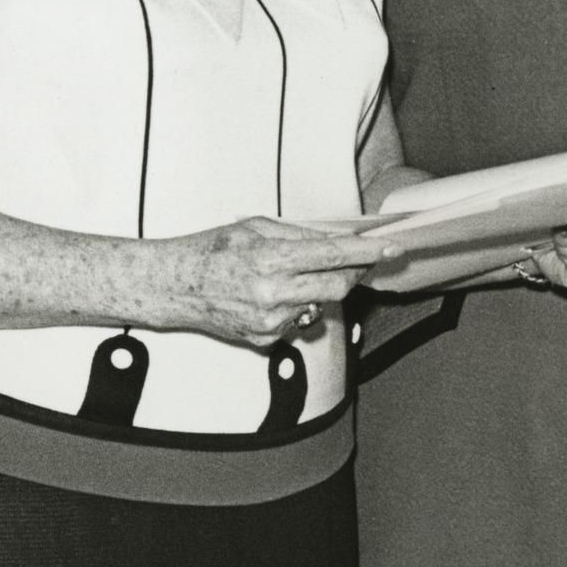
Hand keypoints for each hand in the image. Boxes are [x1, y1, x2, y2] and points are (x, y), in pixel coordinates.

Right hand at [146, 214, 400, 351]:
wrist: (173, 287)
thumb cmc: (210, 252)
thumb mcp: (254, 227)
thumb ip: (299, 234)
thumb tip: (339, 239)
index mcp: (270, 259)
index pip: (334, 256)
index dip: (368, 254)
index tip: (393, 249)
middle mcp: (273, 293)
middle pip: (338, 287)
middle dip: (355, 273)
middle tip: (361, 261)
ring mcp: (270, 321)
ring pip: (320, 305)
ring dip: (320, 289)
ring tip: (295, 275)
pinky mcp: (266, 339)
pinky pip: (299, 320)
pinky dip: (297, 306)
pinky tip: (272, 296)